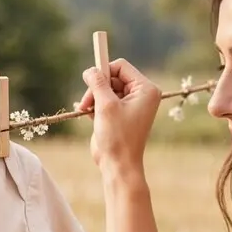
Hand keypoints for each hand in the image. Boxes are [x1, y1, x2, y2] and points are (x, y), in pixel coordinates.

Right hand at [76, 58, 160, 175]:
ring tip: (86, 110)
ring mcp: (130, 104)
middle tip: (86, 103)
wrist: (118, 164)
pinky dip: (95, 105)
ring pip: (106, 89)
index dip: (103, 71)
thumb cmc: (117, 136)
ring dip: (93, 97)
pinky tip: (89, 116)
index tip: (89, 80)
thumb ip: (98, 83)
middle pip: (112, 77)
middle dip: (97, 88)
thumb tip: (90, 70)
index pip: (121, 67)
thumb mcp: (105, 105)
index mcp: (145, 89)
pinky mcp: (120, 114)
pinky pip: (105, 100)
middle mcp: (141, 95)